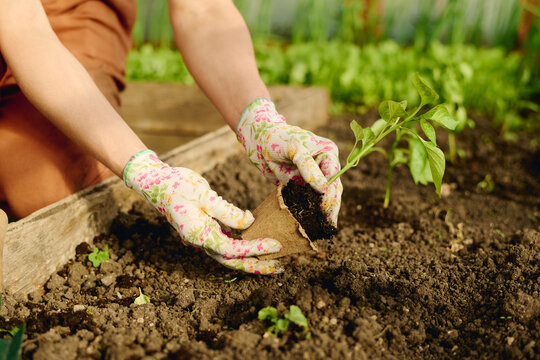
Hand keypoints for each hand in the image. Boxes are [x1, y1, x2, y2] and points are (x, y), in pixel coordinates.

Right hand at [123, 150, 282, 273]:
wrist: (156, 182)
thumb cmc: (178, 186)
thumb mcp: (204, 195)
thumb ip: (227, 211)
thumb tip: (249, 223)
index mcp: (198, 235)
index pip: (232, 249)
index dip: (255, 249)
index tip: (275, 244)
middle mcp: (200, 241)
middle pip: (232, 261)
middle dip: (256, 266)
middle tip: (280, 268)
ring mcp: (202, 238)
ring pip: (229, 255)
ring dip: (250, 259)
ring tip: (273, 260)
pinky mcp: (205, 230)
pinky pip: (226, 244)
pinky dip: (242, 246)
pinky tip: (256, 243)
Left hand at [236, 98, 342, 225]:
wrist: (260, 142)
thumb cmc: (278, 139)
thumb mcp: (295, 149)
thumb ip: (308, 167)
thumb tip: (324, 188)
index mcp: (329, 153)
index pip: (334, 177)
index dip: (330, 194)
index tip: (324, 208)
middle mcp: (325, 166)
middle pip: (332, 190)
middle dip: (330, 207)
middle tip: (327, 225)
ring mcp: (315, 178)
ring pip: (324, 198)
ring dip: (323, 212)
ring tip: (323, 228)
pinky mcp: (303, 187)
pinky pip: (310, 201)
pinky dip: (311, 212)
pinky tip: (313, 225)